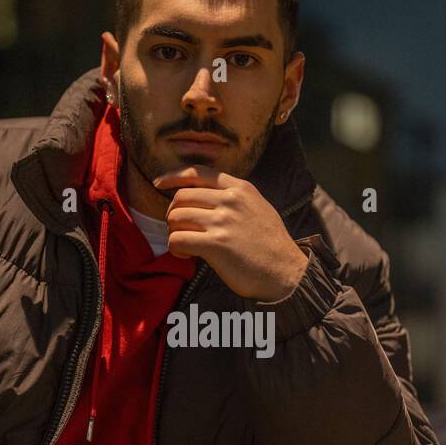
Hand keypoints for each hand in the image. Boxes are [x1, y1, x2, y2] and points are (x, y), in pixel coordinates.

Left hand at [153, 165, 308, 301]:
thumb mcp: (258, 208)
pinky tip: (186, 255)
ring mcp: (222, 221)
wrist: (286, 272)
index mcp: (239, 189)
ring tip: (185, 245)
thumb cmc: (271, 245)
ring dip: (174, 232)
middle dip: (174, 214)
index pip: (198, 172)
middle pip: (181, 197)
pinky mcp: (216, 245)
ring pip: (175, 217)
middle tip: (180, 230)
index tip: (159, 183)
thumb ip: (233, 199)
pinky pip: (177, 240)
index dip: (173, 176)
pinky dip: (175, 249)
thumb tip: (203, 197)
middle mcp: (230, 200)